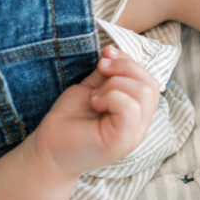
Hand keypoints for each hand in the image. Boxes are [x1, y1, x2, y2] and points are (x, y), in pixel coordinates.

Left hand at [32, 46, 160, 177]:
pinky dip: (111, 96)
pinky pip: (130, 107)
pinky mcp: (122, 141)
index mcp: (136, 114)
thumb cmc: (69, 121)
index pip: (151, 81)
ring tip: (95, 95)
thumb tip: (113, 51)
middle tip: (100, 70)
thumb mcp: (93, 89)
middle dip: (124, 68)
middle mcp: (140, 126)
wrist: (48, 149)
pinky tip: (95, 102)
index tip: (105, 56)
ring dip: (115, 84)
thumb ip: (109, 74)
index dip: (131, 62)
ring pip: (143, 93)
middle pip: (151, 84)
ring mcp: (134, 135)